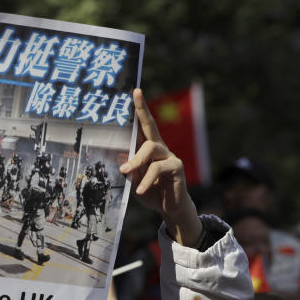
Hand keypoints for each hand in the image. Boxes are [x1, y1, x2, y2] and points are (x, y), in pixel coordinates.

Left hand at [120, 88, 201, 246]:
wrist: (169, 208)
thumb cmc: (150, 191)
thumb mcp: (135, 180)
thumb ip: (129, 170)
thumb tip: (122, 164)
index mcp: (148, 147)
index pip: (144, 125)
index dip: (140, 108)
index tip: (135, 91)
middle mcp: (160, 148)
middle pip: (150, 129)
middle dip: (141, 114)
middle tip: (133, 102)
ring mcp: (169, 156)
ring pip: (151, 149)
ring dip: (136, 161)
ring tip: (125, 172)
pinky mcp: (176, 168)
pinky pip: (158, 169)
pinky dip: (146, 180)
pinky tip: (140, 191)